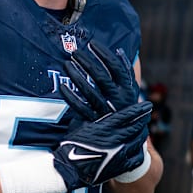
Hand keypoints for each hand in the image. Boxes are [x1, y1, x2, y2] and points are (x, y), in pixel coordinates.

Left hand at [60, 39, 150, 185]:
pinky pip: (81, 108)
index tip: (93, 44)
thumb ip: (126, 75)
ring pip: (90, 91)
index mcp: (129, 93)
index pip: (118, 69)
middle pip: (102, 77)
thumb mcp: (129, 95)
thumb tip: (122, 52)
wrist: (128, 149)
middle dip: (87, 62)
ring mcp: (108, 114)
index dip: (105, 55)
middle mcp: (120, 102)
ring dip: (77, 76)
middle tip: (75, 51)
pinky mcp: (96, 125)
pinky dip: (72, 97)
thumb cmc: (126, 115)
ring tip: (66, 64)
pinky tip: (63, 88)